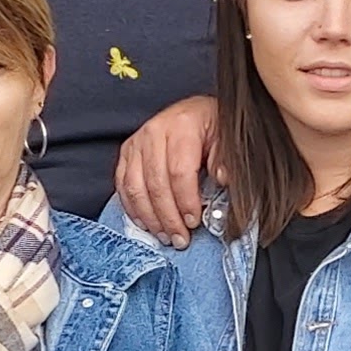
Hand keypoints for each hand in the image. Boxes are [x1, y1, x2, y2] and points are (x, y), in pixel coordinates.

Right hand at [113, 93, 218, 243]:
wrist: (198, 111)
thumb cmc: (214, 127)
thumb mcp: (228, 138)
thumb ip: (225, 160)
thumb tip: (221, 179)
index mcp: (182, 124)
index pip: (180, 172)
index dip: (186, 202)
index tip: (194, 222)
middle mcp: (155, 130)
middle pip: (156, 183)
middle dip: (168, 217)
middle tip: (180, 238)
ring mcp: (137, 141)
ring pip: (136, 188)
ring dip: (150, 217)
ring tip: (165, 235)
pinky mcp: (127, 151)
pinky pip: (123, 185)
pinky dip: (133, 208)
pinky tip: (146, 223)